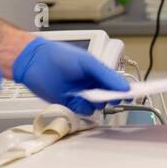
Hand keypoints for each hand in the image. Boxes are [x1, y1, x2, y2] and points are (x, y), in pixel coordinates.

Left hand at [14, 37, 130, 115]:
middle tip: (111, 98)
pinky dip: (81, 109)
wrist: (34, 62)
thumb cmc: (59, 56)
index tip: (132, 95)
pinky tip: (75, 100)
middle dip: (111, 98)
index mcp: (97, 73)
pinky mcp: (68, 104)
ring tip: (86, 95)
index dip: (124, 90)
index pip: (115, 83)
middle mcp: (90, 84)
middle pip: (108, 97)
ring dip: (95, 104)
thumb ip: (106, 75)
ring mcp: (80, 95)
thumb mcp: (87, 62)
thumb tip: (123, 86)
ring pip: (96, 106)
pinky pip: (82, 111)